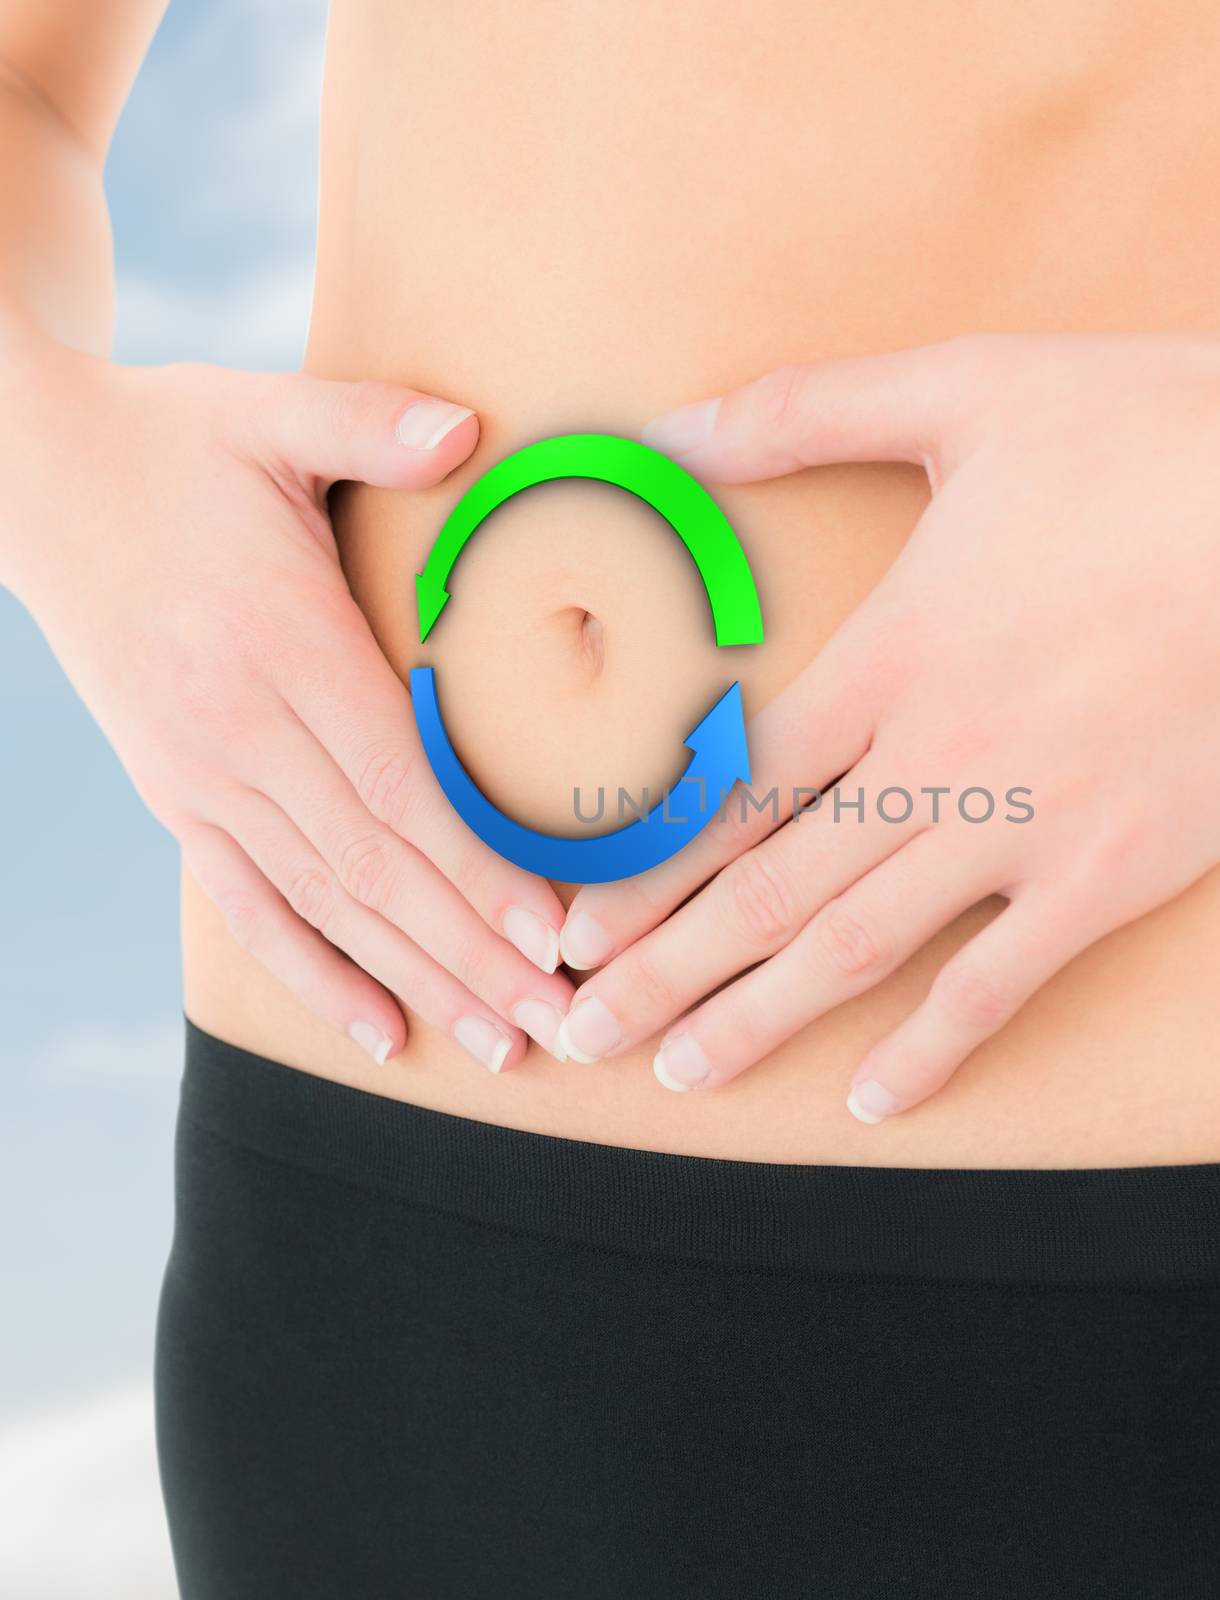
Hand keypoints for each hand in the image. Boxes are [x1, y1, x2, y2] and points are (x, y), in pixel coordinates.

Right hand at [2, 343, 570, 1069]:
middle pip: (377, 865)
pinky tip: (379, 1029)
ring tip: (497, 1044)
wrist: (29, 477)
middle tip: (557, 1020)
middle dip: (472, 951)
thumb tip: (468, 429)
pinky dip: (314, 973)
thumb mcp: (266, 412)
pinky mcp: (178, 796)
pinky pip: (249, 905)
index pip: (399, 782)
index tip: (551, 931)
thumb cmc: (172, 445)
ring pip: (325, 903)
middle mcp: (240, 731)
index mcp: (282, 646)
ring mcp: (203, 776)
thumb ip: (367, 423)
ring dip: (416, 979)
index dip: (476, 865)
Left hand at [553, 328, 1219, 1119]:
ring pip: (860, 945)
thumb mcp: (964, 388)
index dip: (642, 865)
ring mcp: (1030, 822)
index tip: (571, 925)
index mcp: (893, 650)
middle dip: (663, 969)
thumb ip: (805, 410)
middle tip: (579, 1034)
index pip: (731, 786)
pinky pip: (1005, 980)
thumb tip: (673, 422)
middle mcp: (939, 753)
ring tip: (684, 1077)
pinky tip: (876, 1098)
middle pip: (768, 884)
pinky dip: (935, 1046)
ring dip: (760, 1016)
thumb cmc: (1161, 430)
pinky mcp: (1120, 868)